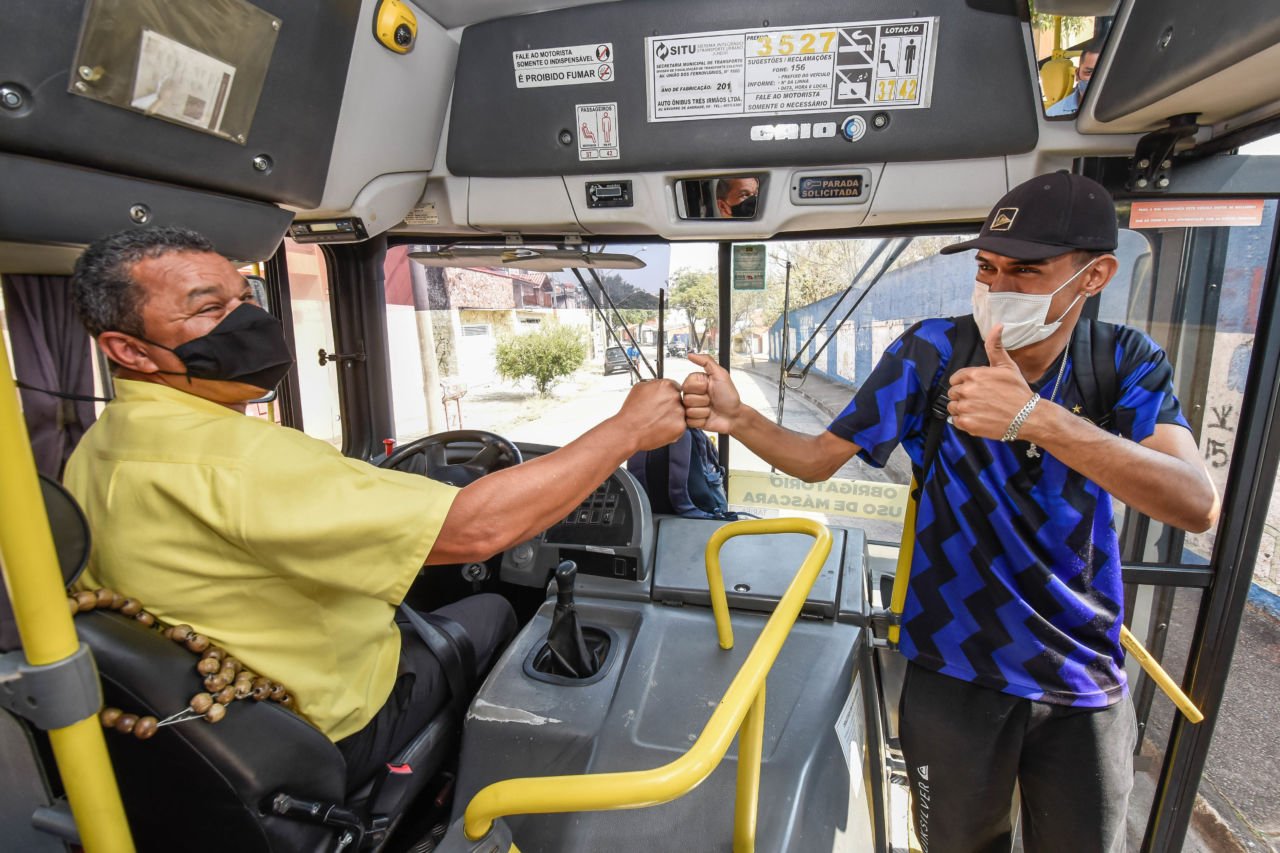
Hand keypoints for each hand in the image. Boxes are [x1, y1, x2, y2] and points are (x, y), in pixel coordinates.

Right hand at [617, 378, 686, 450]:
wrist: (628, 431)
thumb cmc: (631, 413)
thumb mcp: (639, 388)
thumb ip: (653, 385)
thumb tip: (658, 385)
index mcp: (666, 385)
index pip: (676, 388)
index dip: (668, 396)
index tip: (662, 402)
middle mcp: (675, 396)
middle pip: (679, 400)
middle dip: (671, 407)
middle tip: (658, 413)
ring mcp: (679, 411)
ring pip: (681, 414)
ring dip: (672, 418)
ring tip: (657, 422)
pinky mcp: (681, 426)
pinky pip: (680, 426)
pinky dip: (673, 429)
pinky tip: (661, 429)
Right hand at [682, 353, 741, 433]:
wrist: (734, 416)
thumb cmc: (729, 396)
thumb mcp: (721, 374)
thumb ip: (706, 362)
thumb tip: (691, 354)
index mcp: (696, 383)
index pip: (687, 384)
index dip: (700, 387)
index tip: (709, 388)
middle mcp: (692, 395)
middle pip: (686, 398)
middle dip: (702, 400)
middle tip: (711, 400)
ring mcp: (691, 408)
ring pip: (688, 410)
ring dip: (703, 410)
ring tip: (711, 409)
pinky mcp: (692, 421)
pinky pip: (690, 421)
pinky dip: (701, 419)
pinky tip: (708, 417)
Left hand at [947, 324, 1036, 439]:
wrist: (1028, 416)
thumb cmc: (1018, 390)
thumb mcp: (1007, 365)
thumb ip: (995, 346)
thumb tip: (998, 325)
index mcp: (974, 374)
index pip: (955, 378)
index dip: (964, 384)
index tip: (976, 389)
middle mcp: (967, 390)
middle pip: (953, 393)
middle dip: (963, 396)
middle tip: (980, 400)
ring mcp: (966, 407)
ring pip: (953, 407)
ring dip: (962, 409)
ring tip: (979, 410)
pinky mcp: (967, 423)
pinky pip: (956, 421)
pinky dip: (964, 421)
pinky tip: (978, 419)